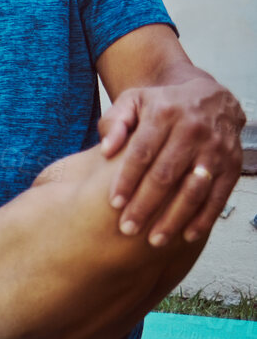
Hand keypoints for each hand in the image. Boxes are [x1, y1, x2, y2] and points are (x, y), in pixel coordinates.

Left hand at [99, 76, 244, 245]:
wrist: (211, 97)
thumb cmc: (161, 105)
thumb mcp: (133, 101)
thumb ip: (115, 121)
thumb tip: (106, 149)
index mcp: (165, 114)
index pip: (142, 152)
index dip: (127, 179)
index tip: (114, 203)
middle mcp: (193, 131)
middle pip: (166, 175)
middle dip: (146, 205)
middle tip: (127, 229)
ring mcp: (216, 149)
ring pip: (194, 189)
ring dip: (175, 218)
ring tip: (154, 240)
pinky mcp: (233, 164)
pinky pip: (219, 195)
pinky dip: (205, 218)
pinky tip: (187, 236)